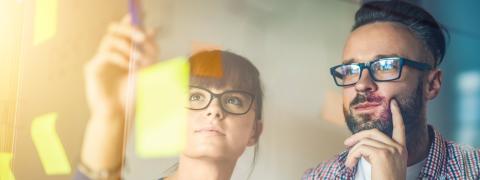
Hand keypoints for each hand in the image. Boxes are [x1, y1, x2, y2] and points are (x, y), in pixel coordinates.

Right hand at [80, 14, 157, 170]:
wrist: (121, 115)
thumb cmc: (132, 96)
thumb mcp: (147, 71)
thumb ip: (149, 51)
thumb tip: (152, 30)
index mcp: (123, 53)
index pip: (125, 30)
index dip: (131, 19)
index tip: (141, 11)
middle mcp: (110, 53)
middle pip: (114, 29)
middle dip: (130, 29)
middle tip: (142, 38)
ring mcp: (100, 60)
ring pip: (110, 39)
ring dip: (128, 47)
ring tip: (138, 61)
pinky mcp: (93, 68)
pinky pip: (105, 54)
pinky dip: (120, 57)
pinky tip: (128, 67)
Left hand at [344, 99, 407, 179]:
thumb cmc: (386, 179)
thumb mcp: (386, 163)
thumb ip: (379, 151)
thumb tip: (362, 144)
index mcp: (401, 149)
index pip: (400, 128)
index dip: (397, 114)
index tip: (393, 103)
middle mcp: (398, 148)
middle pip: (374, 132)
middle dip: (357, 136)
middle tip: (346, 144)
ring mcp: (391, 150)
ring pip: (364, 142)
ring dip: (352, 152)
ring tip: (349, 163)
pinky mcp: (381, 154)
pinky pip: (360, 148)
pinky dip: (352, 156)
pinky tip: (351, 164)